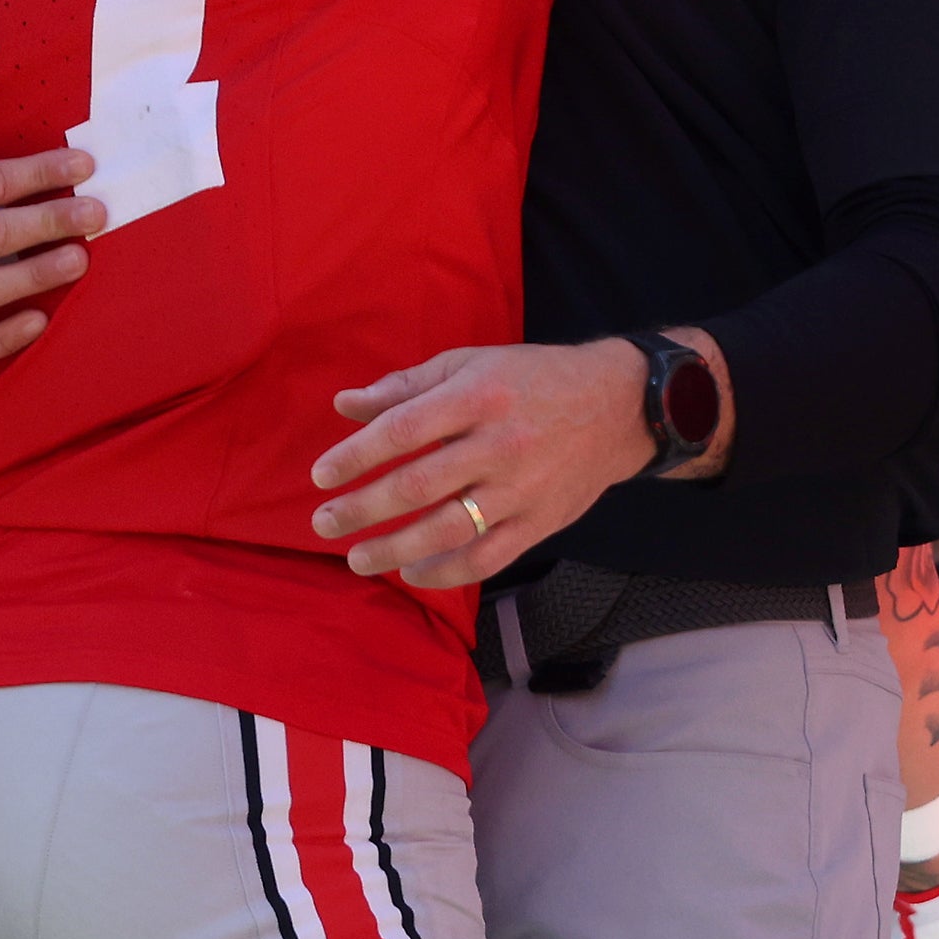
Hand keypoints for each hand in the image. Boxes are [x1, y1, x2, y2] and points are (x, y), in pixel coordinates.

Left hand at [308, 334, 718, 589]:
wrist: (618, 407)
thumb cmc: (532, 379)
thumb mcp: (470, 364)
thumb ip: (405, 386)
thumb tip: (344, 405)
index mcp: (478, 395)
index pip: (401, 430)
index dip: (355, 456)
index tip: (320, 476)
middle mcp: (498, 444)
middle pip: (417, 487)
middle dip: (362, 509)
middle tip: (323, 523)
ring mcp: (521, 489)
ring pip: (448, 530)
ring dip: (395, 550)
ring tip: (357, 559)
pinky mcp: (540, 522)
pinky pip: (487, 558)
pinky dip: (446, 572)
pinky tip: (413, 574)